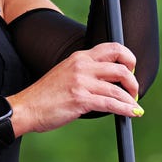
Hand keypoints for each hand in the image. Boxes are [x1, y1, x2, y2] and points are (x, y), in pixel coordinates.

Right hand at [6, 42, 142, 136]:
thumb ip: (86, 72)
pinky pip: (111, 104)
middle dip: (133, 81)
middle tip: (134, 91)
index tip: (131, 70)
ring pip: (118, 88)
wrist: (28, 107)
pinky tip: (132, 113)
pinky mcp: (80, 100)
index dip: (128, 57)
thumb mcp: (66, 73)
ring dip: (131, 99)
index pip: (112, 47)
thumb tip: (109, 80)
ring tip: (134, 106)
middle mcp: (81, 66)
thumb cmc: (47, 94)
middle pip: (120, 66)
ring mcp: (81, 82)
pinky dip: (126, 110)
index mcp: (79, 57)